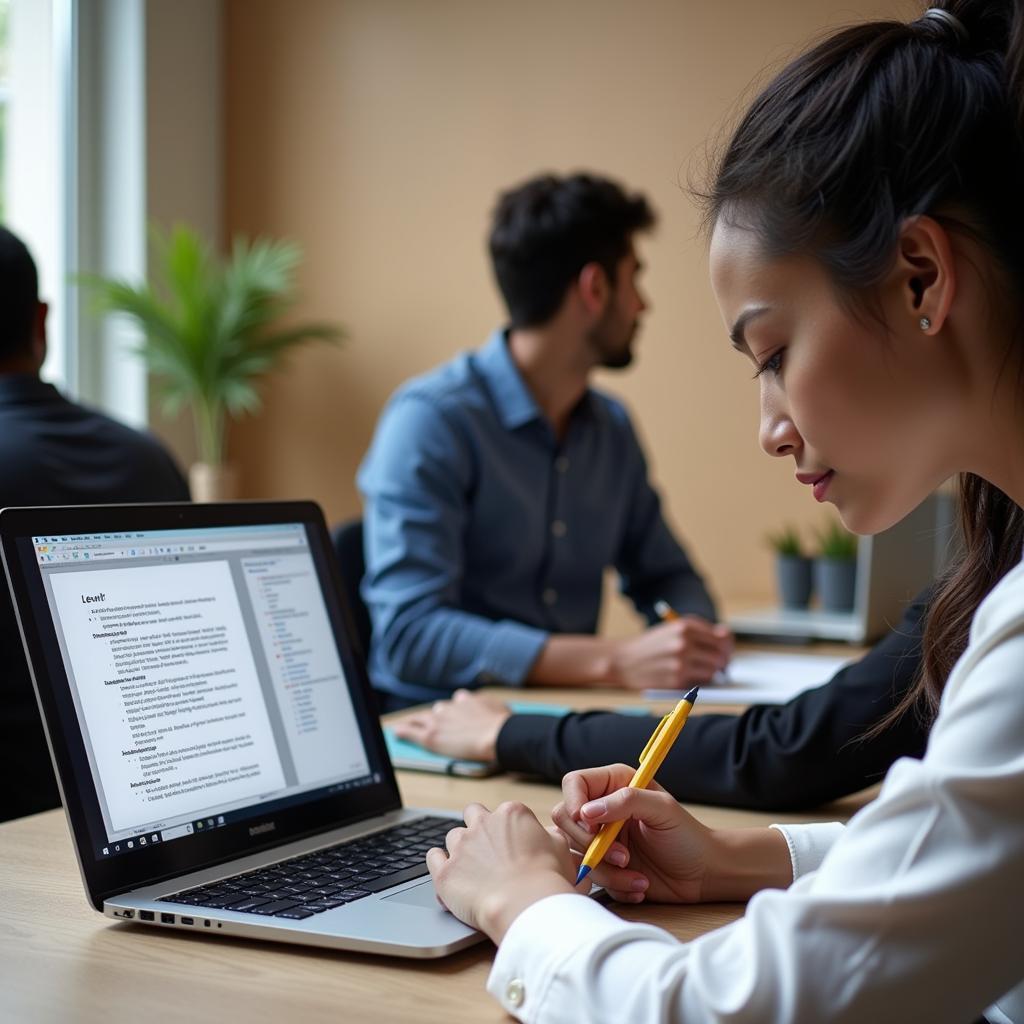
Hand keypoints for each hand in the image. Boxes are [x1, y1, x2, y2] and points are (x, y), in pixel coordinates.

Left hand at [391, 689, 510, 761]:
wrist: (497, 735)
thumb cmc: (503, 725)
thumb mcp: (499, 708)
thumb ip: (489, 707)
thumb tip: (492, 709)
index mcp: (466, 700)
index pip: (457, 701)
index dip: (456, 709)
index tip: (455, 712)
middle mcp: (450, 707)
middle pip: (438, 710)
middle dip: (437, 717)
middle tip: (434, 724)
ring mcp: (438, 721)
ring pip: (421, 719)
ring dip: (416, 722)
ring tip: (408, 726)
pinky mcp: (430, 736)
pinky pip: (411, 731)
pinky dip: (404, 731)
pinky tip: (397, 732)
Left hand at [427, 802, 579, 942]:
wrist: (526, 906)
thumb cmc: (548, 880)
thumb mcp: (561, 849)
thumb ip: (550, 836)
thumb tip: (547, 835)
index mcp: (511, 813)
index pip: (503, 812)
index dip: (506, 829)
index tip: (510, 845)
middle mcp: (483, 823)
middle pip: (473, 814)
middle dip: (477, 827)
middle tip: (487, 850)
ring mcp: (461, 846)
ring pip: (453, 836)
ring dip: (460, 848)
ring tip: (471, 869)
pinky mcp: (445, 871)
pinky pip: (433, 857)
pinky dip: (438, 863)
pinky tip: (448, 873)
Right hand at [551, 763, 714, 903]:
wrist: (703, 874)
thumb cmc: (688, 836)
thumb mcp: (662, 810)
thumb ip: (626, 802)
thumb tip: (586, 812)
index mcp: (614, 784)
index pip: (574, 783)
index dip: (574, 802)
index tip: (591, 824)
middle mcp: (602, 810)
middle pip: (566, 819)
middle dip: (590, 843)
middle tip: (624, 856)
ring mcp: (601, 840)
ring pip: (576, 853)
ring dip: (606, 870)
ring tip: (638, 875)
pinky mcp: (604, 867)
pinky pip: (591, 877)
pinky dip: (615, 886)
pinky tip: (639, 885)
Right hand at [608, 617, 732, 689]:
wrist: (623, 660)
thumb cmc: (650, 645)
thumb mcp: (672, 629)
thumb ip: (698, 631)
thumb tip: (726, 637)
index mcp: (684, 626)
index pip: (722, 636)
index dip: (727, 646)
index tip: (725, 650)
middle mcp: (684, 642)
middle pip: (721, 655)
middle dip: (723, 661)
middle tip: (720, 665)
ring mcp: (680, 661)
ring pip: (714, 670)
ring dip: (713, 673)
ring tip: (705, 671)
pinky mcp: (677, 679)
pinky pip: (701, 682)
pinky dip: (700, 681)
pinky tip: (691, 676)